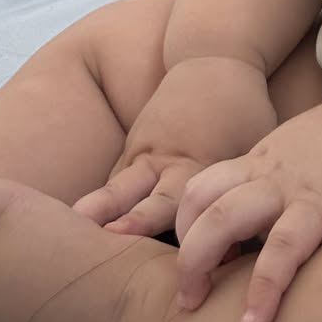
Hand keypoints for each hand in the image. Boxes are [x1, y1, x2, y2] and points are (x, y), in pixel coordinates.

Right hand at [73, 55, 277, 235]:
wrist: (214, 58)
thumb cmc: (243, 110)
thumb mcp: (254, 149)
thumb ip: (239, 197)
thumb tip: (236, 251)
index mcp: (196, 160)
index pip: (178, 204)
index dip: (168, 232)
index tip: (162, 262)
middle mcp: (163, 157)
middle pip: (132, 193)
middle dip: (114, 217)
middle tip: (95, 238)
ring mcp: (142, 149)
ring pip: (113, 187)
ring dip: (95, 213)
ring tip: (68, 235)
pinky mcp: (131, 145)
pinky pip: (113, 180)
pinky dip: (101, 206)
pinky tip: (84, 232)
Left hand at [173, 90, 321, 321]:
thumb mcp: (306, 152)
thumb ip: (285, 178)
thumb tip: (275, 222)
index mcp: (261, 162)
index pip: (200, 189)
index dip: (188, 226)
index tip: (208, 259)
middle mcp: (266, 174)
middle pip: (198, 203)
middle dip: (183, 252)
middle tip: (188, 295)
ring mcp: (290, 191)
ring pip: (222, 219)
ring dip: (199, 264)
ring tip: (197, 306)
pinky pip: (282, 250)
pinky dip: (263, 288)